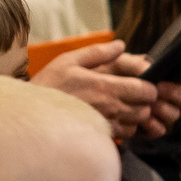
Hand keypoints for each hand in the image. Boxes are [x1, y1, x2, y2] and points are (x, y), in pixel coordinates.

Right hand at [39, 39, 173, 140]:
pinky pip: (124, 135)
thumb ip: (98, 53)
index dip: (149, 86)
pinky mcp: (99, 136)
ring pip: (137, 123)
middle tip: (137, 94)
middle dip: (146, 102)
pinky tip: (116, 117)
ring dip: (137, 115)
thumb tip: (120, 44)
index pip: (145, 90)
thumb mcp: (69, 61)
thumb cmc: (49, 85)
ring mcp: (105, 124)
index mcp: (104, 87)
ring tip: (126, 105)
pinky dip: (127, 127)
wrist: (31, 114)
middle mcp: (109, 108)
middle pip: (145, 109)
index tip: (143, 82)